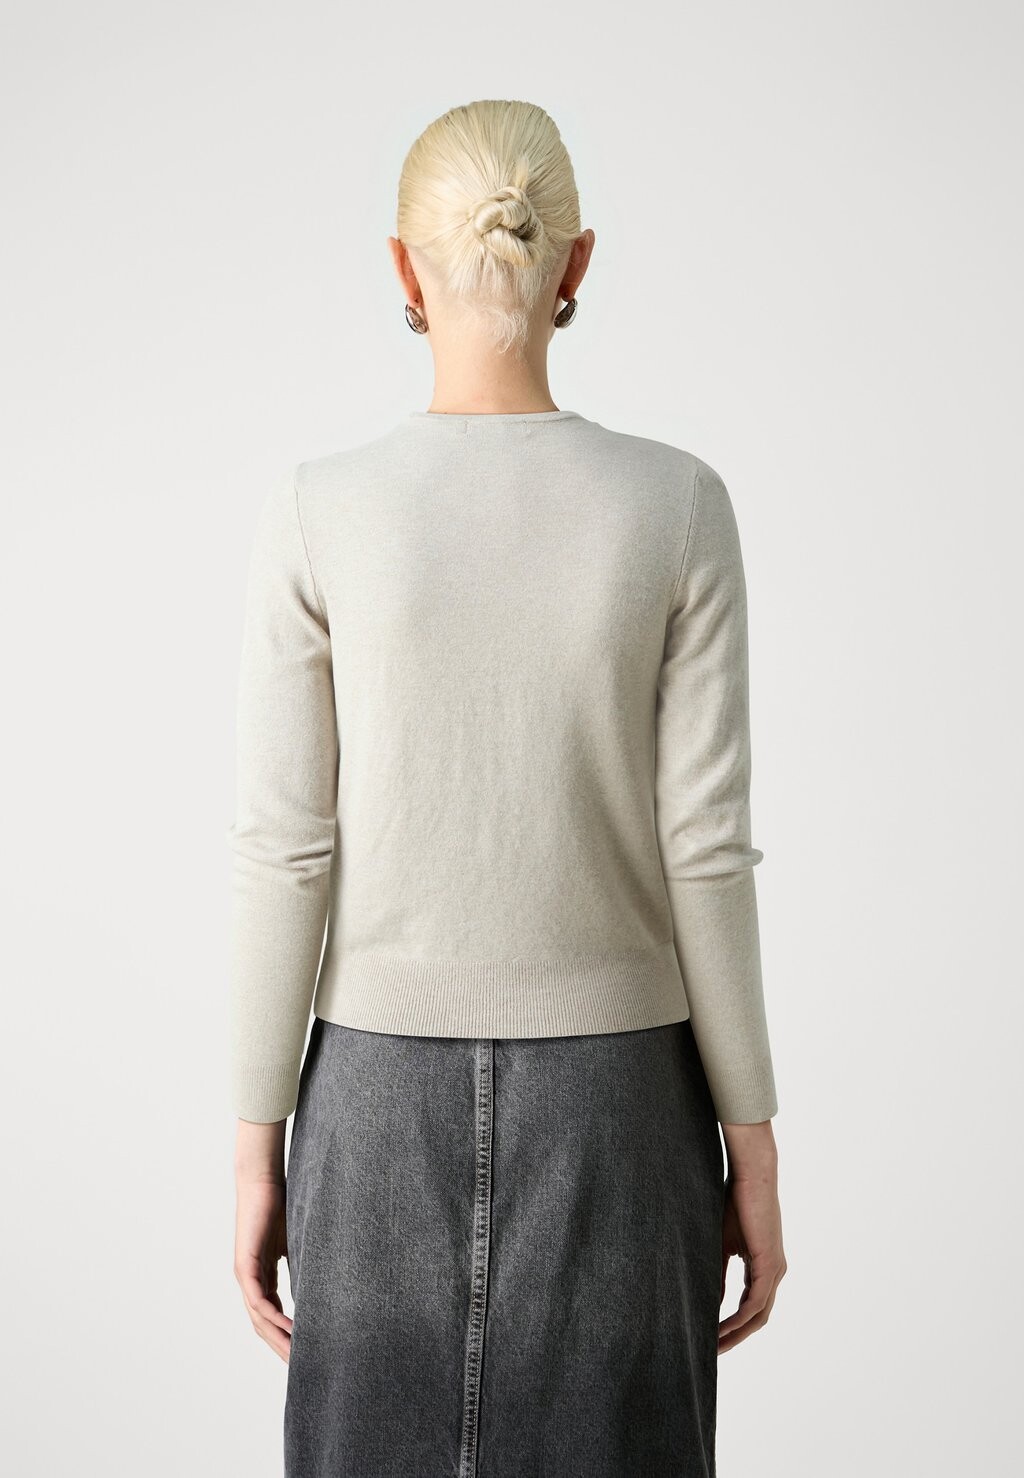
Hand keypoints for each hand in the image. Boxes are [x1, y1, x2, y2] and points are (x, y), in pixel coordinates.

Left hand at [233, 1119, 291, 1361]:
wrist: (261, 1180)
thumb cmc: (279, 1204)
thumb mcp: (296, 1241)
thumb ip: (304, 1262)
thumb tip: (328, 1279)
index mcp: (262, 1277)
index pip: (273, 1316)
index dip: (288, 1336)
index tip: (307, 1351)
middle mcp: (251, 1281)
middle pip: (264, 1326)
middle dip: (282, 1347)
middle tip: (302, 1368)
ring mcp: (246, 1276)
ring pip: (260, 1319)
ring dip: (278, 1339)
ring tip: (298, 1356)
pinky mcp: (245, 1266)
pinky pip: (259, 1301)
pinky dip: (274, 1317)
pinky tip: (290, 1328)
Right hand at [718, 1121, 786, 1353]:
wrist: (751, 1176)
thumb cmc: (735, 1201)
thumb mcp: (722, 1244)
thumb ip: (718, 1272)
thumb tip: (709, 1301)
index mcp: (764, 1266)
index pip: (751, 1305)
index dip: (733, 1324)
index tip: (712, 1337)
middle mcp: (774, 1272)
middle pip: (758, 1318)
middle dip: (735, 1337)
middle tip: (712, 1352)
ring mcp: (775, 1271)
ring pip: (758, 1316)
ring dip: (736, 1333)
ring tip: (713, 1346)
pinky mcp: (770, 1265)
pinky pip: (755, 1303)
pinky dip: (738, 1319)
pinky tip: (720, 1327)